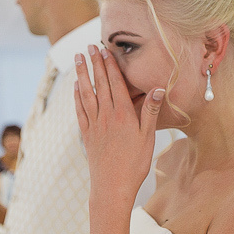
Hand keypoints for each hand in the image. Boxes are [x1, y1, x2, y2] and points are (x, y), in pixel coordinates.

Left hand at [74, 45, 164, 205]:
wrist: (112, 187)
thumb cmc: (134, 164)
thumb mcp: (148, 138)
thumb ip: (150, 111)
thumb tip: (157, 88)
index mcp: (123, 114)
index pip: (115, 83)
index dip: (109, 65)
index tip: (104, 50)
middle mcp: (106, 116)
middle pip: (99, 84)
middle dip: (94, 63)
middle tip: (89, 46)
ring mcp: (94, 124)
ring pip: (86, 93)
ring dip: (82, 74)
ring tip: (78, 59)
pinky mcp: (87, 134)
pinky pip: (80, 110)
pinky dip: (77, 96)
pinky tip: (76, 86)